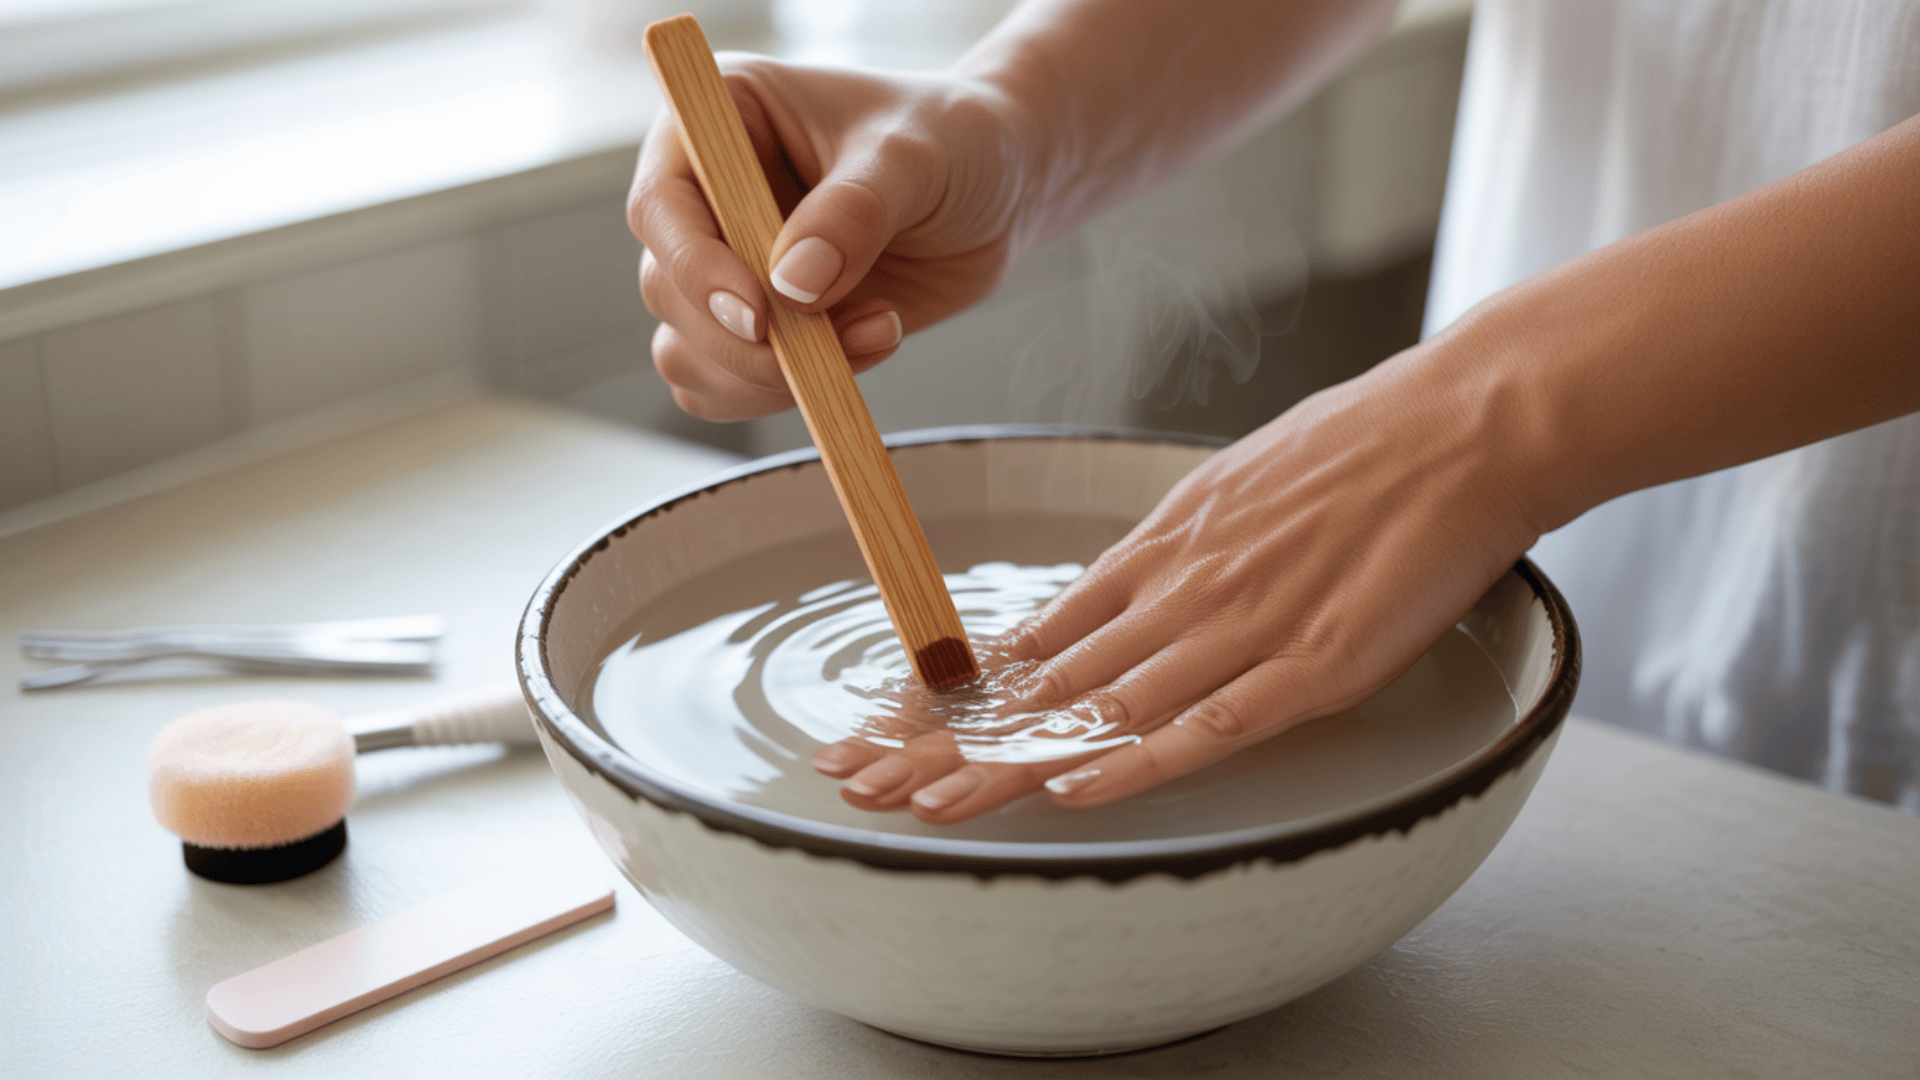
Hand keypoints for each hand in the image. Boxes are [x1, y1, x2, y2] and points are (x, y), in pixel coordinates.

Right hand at [629, 56, 1036, 420]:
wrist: (1000, 188)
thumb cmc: (953, 140)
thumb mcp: (912, 158)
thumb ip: (851, 214)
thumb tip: (792, 286)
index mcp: (718, 123)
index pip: (659, 204)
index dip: (695, 268)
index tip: (757, 316)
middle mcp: (707, 197)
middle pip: (667, 290)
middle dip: (747, 339)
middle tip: (837, 339)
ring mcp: (729, 266)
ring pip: (688, 351)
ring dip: (771, 373)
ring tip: (876, 331)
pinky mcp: (762, 323)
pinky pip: (730, 387)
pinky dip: (792, 391)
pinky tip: (869, 344)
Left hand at [813, 343, 1544, 821]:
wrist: (1463, 422)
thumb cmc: (1361, 449)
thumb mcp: (1236, 489)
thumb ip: (1177, 551)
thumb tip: (1127, 587)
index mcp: (1158, 552)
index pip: (1031, 641)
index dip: (952, 691)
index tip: (883, 725)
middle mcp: (1178, 592)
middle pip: (1039, 686)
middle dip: (940, 740)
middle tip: (857, 779)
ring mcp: (1239, 628)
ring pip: (1100, 711)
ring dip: (1004, 764)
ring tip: (922, 804)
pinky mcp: (1311, 664)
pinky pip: (1211, 722)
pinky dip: (1139, 760)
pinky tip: (1074, 789)